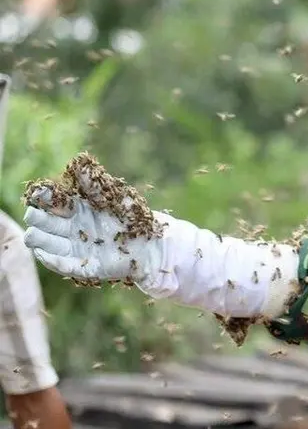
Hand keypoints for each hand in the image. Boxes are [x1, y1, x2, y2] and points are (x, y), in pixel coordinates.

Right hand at [22, 166, 166, 285]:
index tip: (38, 192)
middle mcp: (71, 229)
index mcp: (77, 210)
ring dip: (40, 240)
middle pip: (46, 223)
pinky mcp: (85, 268)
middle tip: (32, 214)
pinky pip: (66, 266)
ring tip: (32, 234)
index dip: (45, 197)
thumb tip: (78, 160)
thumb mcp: (115, 197)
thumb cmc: (134, 217)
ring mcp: (76, 249)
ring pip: (50, 244)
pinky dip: (55, 261)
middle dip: (37, 218)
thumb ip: (95, 184)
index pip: (53, 203)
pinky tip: (44, 254)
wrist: (153, 242)